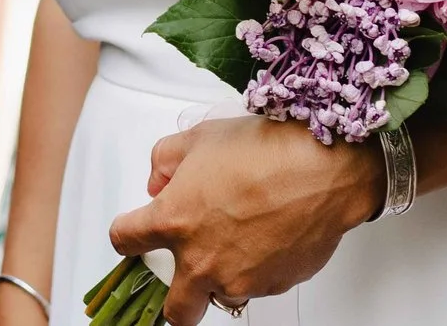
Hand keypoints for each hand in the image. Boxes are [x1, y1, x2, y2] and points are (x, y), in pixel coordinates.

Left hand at [108, 117, 385, 324]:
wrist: (322, 169)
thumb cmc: (265, 151)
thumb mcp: (199, 137)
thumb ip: (166, 160)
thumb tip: (160, 181)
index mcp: (174, 221)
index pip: (124, 240)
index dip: (125, 232)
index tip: (131, 231)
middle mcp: (202, 261)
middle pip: (173, 310)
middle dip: (173, 297)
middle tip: (182, 273)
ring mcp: (239, 279)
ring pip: (221, 296)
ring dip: (221, 278)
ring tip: (239, 242)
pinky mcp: (273, 285)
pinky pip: (257, 286)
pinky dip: (257, 268)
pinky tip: (269, 235)